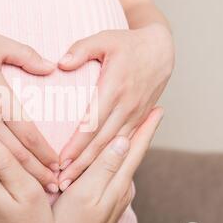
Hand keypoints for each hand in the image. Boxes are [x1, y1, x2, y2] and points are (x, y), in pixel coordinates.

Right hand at [53, 108, 163, 222]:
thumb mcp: (85, 194)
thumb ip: (104, 167)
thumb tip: (124, 140)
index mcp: (118, 183)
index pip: (136, 150)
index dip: (147, 128)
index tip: (158, 110)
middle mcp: (122, 189)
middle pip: (133, 154)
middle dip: (142, 132)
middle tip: (150, 112)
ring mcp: (115, 197)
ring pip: (124, 163)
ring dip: (130, 143)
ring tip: (135, 127)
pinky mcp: (105, 202)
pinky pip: (115, 172)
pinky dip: (116, 157)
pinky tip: (113, 155)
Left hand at [57, 23, 173, 189]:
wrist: (161, 48)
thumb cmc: (128, 43)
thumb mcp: (104, 38)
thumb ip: (81, 49)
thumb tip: (60, 63)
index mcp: (114, 88)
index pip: (92, 124)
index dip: (76, 145)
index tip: (61, 161)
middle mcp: (126, 106)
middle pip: (102, 143)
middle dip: (82, 165)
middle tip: (63, 183)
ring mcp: (135, 114)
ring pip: (114, 147)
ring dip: (95, 166)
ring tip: (76, 183)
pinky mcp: (140, 118)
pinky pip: (125, 142)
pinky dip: (111, 158)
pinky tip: (98, 170)